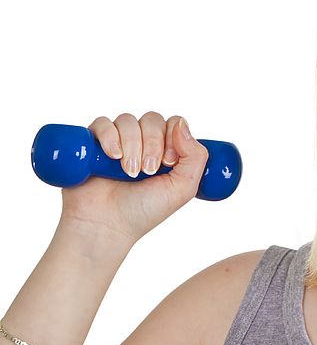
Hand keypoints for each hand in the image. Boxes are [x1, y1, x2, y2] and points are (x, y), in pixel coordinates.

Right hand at [59, 111, 208, 244]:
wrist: (107, 225)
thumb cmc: (145, 210)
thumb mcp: (183, 188)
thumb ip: (196, 157)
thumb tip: (182, 124)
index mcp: (166, 151)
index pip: (175, 123)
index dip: (174, 136)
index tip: (169, 162)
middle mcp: (143, 143)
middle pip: (153, 119)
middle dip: (152, 144)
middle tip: (148, 171)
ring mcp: (118, 141)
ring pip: (128, 120)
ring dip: (132, 145)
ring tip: (129, 172)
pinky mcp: (93, 143)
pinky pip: (102, 123)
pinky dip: (110, 137)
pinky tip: (113, 156)